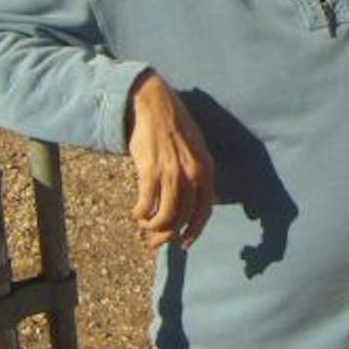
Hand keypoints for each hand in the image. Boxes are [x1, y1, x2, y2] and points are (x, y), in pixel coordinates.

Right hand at [127, 70, 215, 249]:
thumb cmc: (176, 126)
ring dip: (153, 227)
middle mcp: (192, 174)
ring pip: (164, 216)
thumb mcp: (199, 149)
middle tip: (155, 242)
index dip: (194, 231)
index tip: (184, 243)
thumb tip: (211, 199)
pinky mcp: (150, 171)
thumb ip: (204, 175)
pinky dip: (140, 214)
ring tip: (145, 225)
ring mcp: (171, 173)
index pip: (204, 211)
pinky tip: (137, 212)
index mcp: (207, 169)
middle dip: (168, 235)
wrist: (154, 105)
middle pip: (182, 218)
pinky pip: (146, 204)